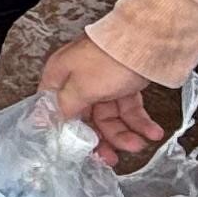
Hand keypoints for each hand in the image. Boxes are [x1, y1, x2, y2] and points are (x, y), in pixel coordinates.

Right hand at [37, 36, 172, 167]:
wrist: (149, 39)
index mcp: (60, 77)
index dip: (66, 133)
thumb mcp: (80, 88)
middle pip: (86, 119)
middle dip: (102, 139)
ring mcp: (103, 82)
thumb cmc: (110, 59)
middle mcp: (79, 80)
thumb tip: (45, 122)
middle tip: (112, 158)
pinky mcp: (125, 83)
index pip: (56, 112)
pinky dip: (140, 122)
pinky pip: (129, 109)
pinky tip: (152, 132)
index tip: (79, 152)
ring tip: (141, 144)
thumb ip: (63, 109)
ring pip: (110, 117)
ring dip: (125, 133)